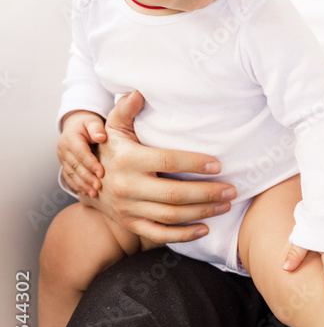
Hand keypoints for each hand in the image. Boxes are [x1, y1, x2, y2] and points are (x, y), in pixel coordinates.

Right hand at [58, 110, 106, 195]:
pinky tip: (85, 192)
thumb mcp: (92, 121)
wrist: (77, 125)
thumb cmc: (88, 124)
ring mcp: (62, 158)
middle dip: (87, 177)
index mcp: (70, 138)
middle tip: (99, 187)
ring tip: (94, 193)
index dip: (91, 164)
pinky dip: (77, 185)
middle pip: (75, 166)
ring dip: (82, 184)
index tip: (102, 173)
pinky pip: (69, 177)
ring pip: (71, 174)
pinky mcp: (64, 165)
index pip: (81, 153)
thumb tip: (101, 137)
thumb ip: (96, 128)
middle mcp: (63, 149)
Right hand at [79, 90, 236, 242]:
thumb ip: (126, 109)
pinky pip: (160, 234)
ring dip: (202, 212)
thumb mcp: (115, 127)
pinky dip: (183, 235)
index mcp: (128, 160)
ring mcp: (128, 209)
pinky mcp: (131, 225)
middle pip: (174, 194)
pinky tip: (205, 228)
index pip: (168, 162)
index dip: (195, 164)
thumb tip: (138, 92)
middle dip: (207, 193)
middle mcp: (127, 187)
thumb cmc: (112, 149)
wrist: (89, 182)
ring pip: (171, 216)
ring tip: (225, 205)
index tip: (219, 165)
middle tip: (231, 190)